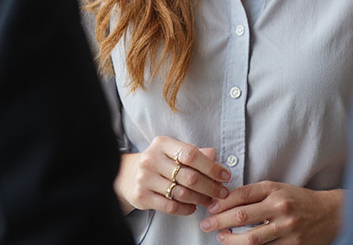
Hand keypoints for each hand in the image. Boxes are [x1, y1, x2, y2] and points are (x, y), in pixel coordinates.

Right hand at [115, 137, 231, 215]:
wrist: (127, 175)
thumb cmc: (158, 162)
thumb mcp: (173, 151)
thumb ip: (194, 153)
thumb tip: (215, 155)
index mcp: (162, 143)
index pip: (191, 154)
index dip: (211, 167)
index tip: (225, 176)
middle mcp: (152, 159)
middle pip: (189, 176)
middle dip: (210, 186)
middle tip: (222, 193)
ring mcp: (145, 178)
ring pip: (181, 193)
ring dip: (200, 199)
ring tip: (210, 201)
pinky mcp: (142, 196)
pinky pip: (170, 206)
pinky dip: (186, 208)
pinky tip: (193, 207)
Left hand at [200, 182, 343, 244]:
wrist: (330, 214)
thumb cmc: (299, 199)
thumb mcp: (278, 189)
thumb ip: (255, 193)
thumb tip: (226, 200)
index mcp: (275, 190)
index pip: (242, 194)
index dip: (222, 202)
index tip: (210, 208)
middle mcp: (280, 207)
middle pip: (242, 216)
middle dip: (220, 221)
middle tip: (206, 225)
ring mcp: (287, 228)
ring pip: (251, 238)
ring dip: (231, 240)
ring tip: (221, 238)